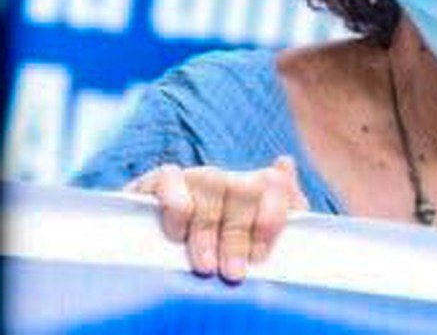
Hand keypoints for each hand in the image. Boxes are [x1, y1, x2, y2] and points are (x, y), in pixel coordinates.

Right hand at [125, 156, 308, 282]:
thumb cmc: (214, 257)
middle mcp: (224, 179)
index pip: (272, 185)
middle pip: (242, 187)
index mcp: (252, 189)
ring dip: (208, 228)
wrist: (148, 260)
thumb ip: (283, 211)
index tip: (260, 257)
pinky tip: (177, 232)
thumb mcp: (251, 245)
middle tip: (234, 273)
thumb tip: (285, 164)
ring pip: (210, 182)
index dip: (269, 219)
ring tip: (205, 266)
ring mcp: (191, 178)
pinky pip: (169, 177)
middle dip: (239, 234)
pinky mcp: (155, 184)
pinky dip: (175, 200)